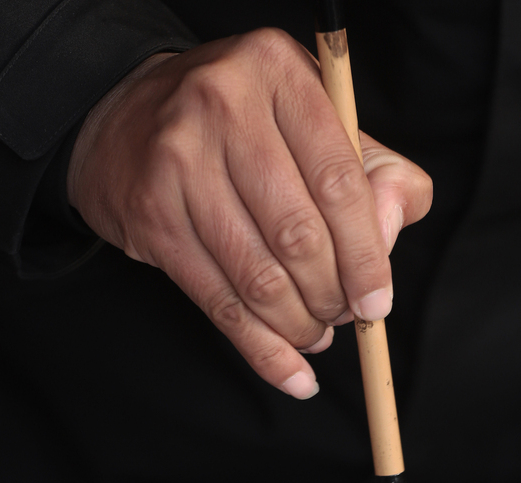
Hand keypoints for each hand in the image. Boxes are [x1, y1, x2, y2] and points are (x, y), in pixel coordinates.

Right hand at [67, 31, 431, 397]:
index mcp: (278, 72)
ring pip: (259, 277)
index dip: (367, 254)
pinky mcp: (151, 215)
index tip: (378, 301)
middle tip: (342, 317)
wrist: (128, 118)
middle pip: (298, 235)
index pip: (338, 181)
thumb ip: (374, 172)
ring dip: (298, 326)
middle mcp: (222, 106)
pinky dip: (261, 350)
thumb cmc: (244, 126)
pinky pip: (219, 303)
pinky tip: (290, 372)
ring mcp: (179, 161)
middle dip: (331, 296)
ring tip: (315, 336)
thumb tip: (392, 232)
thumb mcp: (315, 121)